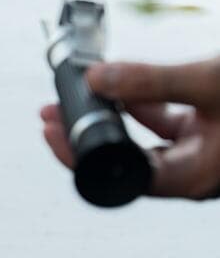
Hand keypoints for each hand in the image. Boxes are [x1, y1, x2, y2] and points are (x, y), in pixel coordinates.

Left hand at [41, 55, 219, 198]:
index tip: (53, 134)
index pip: (119, 177)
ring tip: (77, 98)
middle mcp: (191, 173)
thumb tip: (96, 80)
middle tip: (52, 116)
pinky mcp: (203, 133)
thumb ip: (152, 83)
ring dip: (110, 119)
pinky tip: (122, 90)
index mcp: (191, 177)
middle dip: (85, 136)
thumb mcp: (206, 84)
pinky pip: (161, 128)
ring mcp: (196, 154)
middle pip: (123, 162)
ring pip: (141, 143)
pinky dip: (140, 108)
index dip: (79, 158)